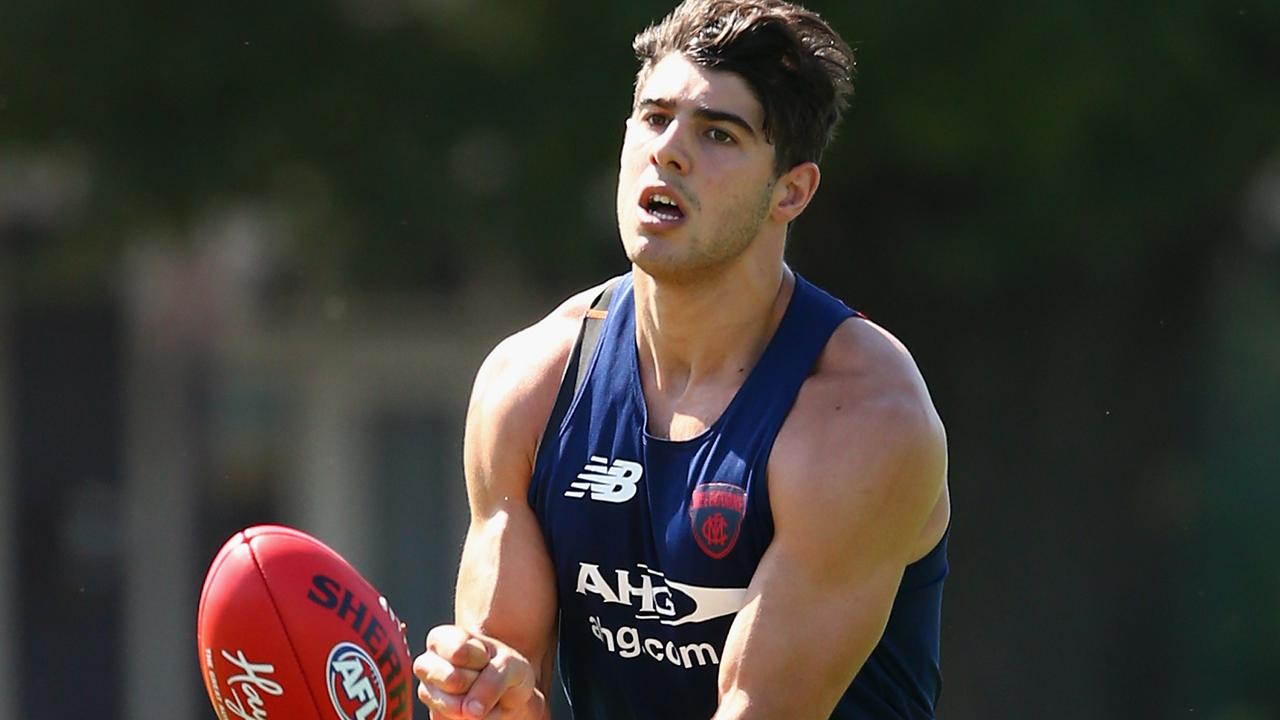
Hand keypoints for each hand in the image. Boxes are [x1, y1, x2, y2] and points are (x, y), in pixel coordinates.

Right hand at [414, 624, 544, 719]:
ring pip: (454, 706)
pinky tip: (473, 707)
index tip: (486, 657)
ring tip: (478, 692)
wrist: (506, 694)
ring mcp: (426, 693)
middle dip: (476, 681)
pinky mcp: (434, 717)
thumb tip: (470, 711)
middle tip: (480, 676)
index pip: (458, 651)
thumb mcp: (509, 664)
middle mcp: (425, 665)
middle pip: (452, 679)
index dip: (481, 658)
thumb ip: (493, 681)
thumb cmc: (503, 669)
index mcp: (440, 639)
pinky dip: (474, 718)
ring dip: (476, 702)